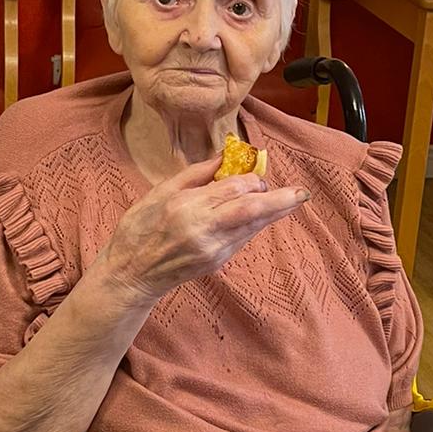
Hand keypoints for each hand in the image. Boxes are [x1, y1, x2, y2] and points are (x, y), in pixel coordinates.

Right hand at [100, 156, 309, 304]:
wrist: (131, 273)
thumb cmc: (139, 228)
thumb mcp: (160, 191)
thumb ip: (196, 174)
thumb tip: (225, 158)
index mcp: (188, 206)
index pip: (234, 188)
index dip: (251, 179)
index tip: (256, 173)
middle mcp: (205, 229)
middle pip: (253, 211)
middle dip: (281, 201)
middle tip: (302, 193)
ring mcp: (213, 250)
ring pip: (253, 227)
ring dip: (273, 212)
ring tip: (292, 199)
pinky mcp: (217, 263)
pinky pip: (243, 239)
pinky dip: (255, 224)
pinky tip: (263, 215)